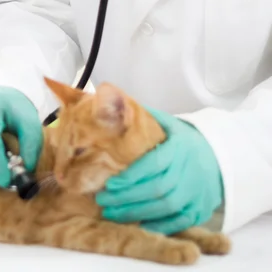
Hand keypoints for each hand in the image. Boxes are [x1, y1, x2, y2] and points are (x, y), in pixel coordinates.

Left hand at [96, 107, 223, 234]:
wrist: (219, 157)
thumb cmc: (183, 140)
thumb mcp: (168, 124)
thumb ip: (142, 117)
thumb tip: (108, 96)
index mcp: (179, 149)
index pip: (154, 164)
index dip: (131, 176)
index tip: (110, 183)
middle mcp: (190, 171)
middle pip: (157, 189)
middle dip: (127, 197)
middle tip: (102, 201)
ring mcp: (197, 192)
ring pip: (166, 207)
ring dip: (136, 213)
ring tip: (111, 213)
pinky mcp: (200, 208)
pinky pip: (179, 221)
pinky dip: (157, 225)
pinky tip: (136, 224)